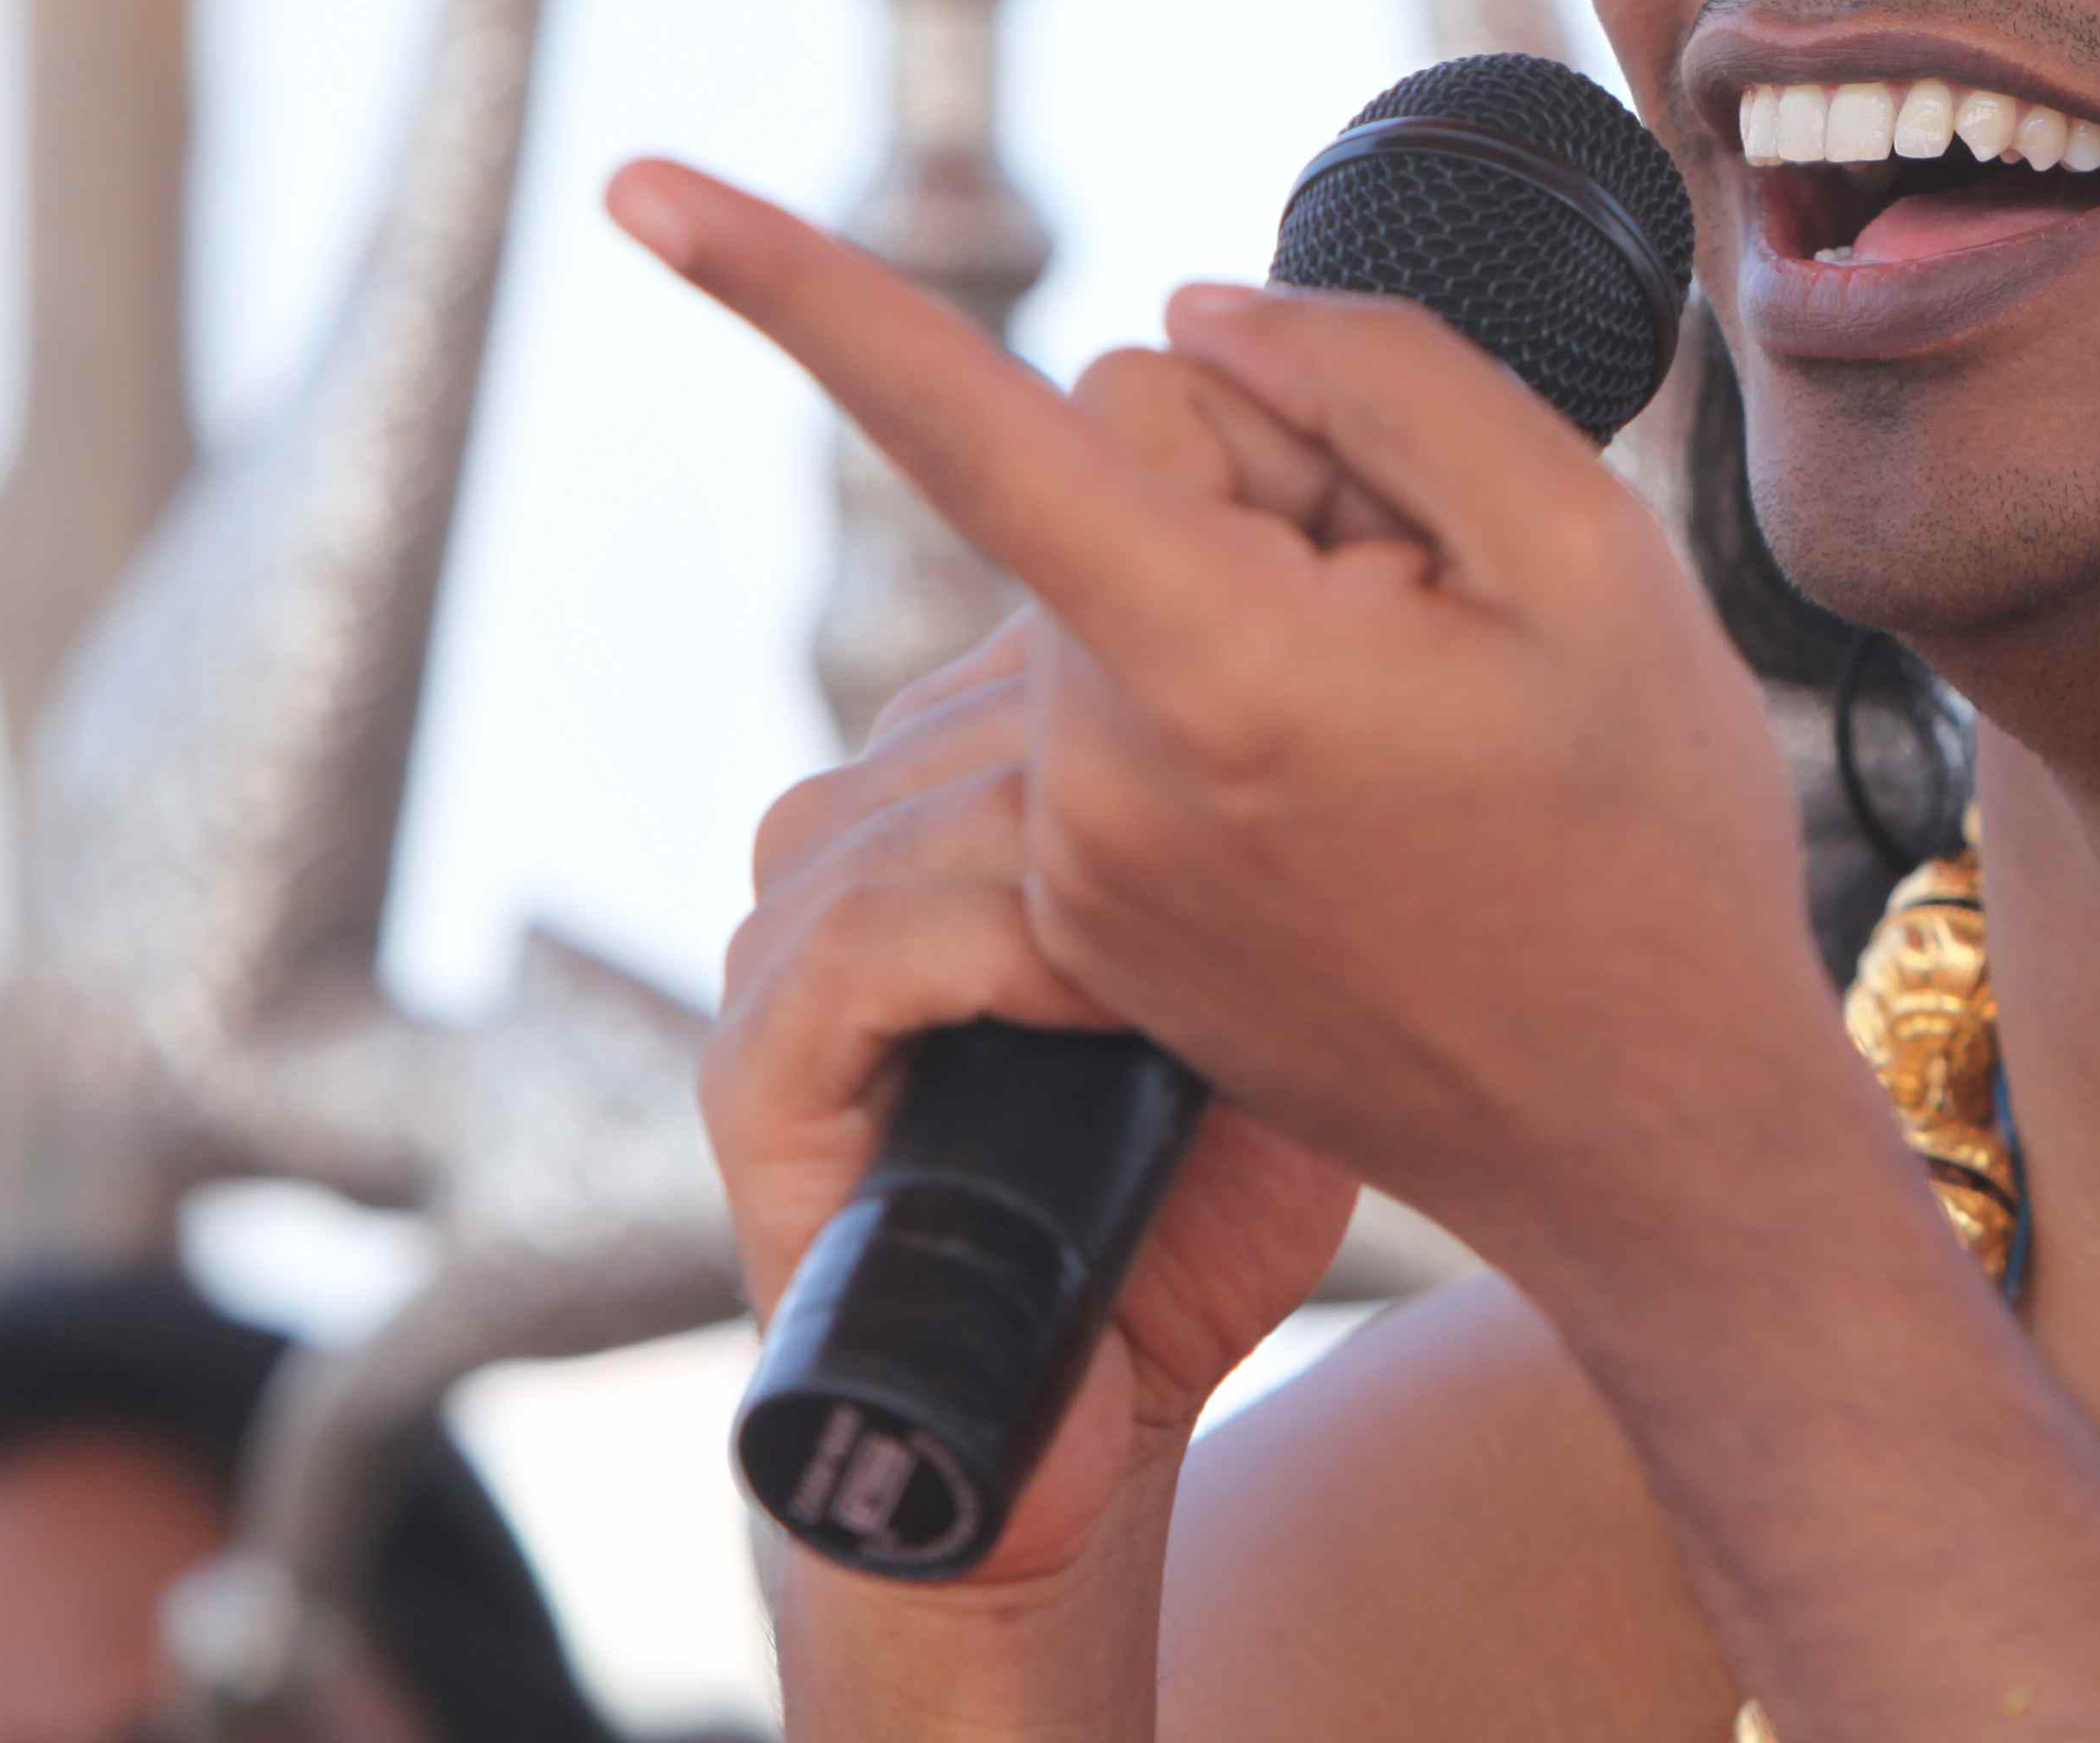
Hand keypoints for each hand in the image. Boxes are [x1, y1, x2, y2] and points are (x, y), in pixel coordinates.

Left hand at [623, 162, 1846, 1295]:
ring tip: (1428, 728)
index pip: (971, 430)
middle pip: (1117, 470)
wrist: (1649, 1142)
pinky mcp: (1096, 917)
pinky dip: (1244, 689)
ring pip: (1126, 578)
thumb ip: (1376, 380)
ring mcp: (1084, 864)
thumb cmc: (1648, 838)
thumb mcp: (1589, 550)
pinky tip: (1381, 784)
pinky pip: (1127, 697)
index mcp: (1209, 675)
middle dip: (1273, 480)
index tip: (638, 188)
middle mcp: (1097, 779)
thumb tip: (1188, 321)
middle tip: (1449, 617)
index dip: (799, 290)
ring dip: (1267, 590)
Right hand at [710, 614, 1358, 1589]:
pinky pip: (848, 949)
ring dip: (1062, 836)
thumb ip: (1269, 871)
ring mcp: (787, 962)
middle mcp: (860, 860)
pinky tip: (1096, 978)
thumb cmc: (1194, 1229)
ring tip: (1204, 901)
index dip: (1158, 667)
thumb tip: (1344, 721)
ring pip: (902, 804)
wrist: (1086, 1445)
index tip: (1302, 705)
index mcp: (962, 819)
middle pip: (972, 712)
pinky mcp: (755, 1082)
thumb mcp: (1268, 1010)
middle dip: (1123, 747)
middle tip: (1275, 804)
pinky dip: (978, 945)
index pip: (1029, 654)